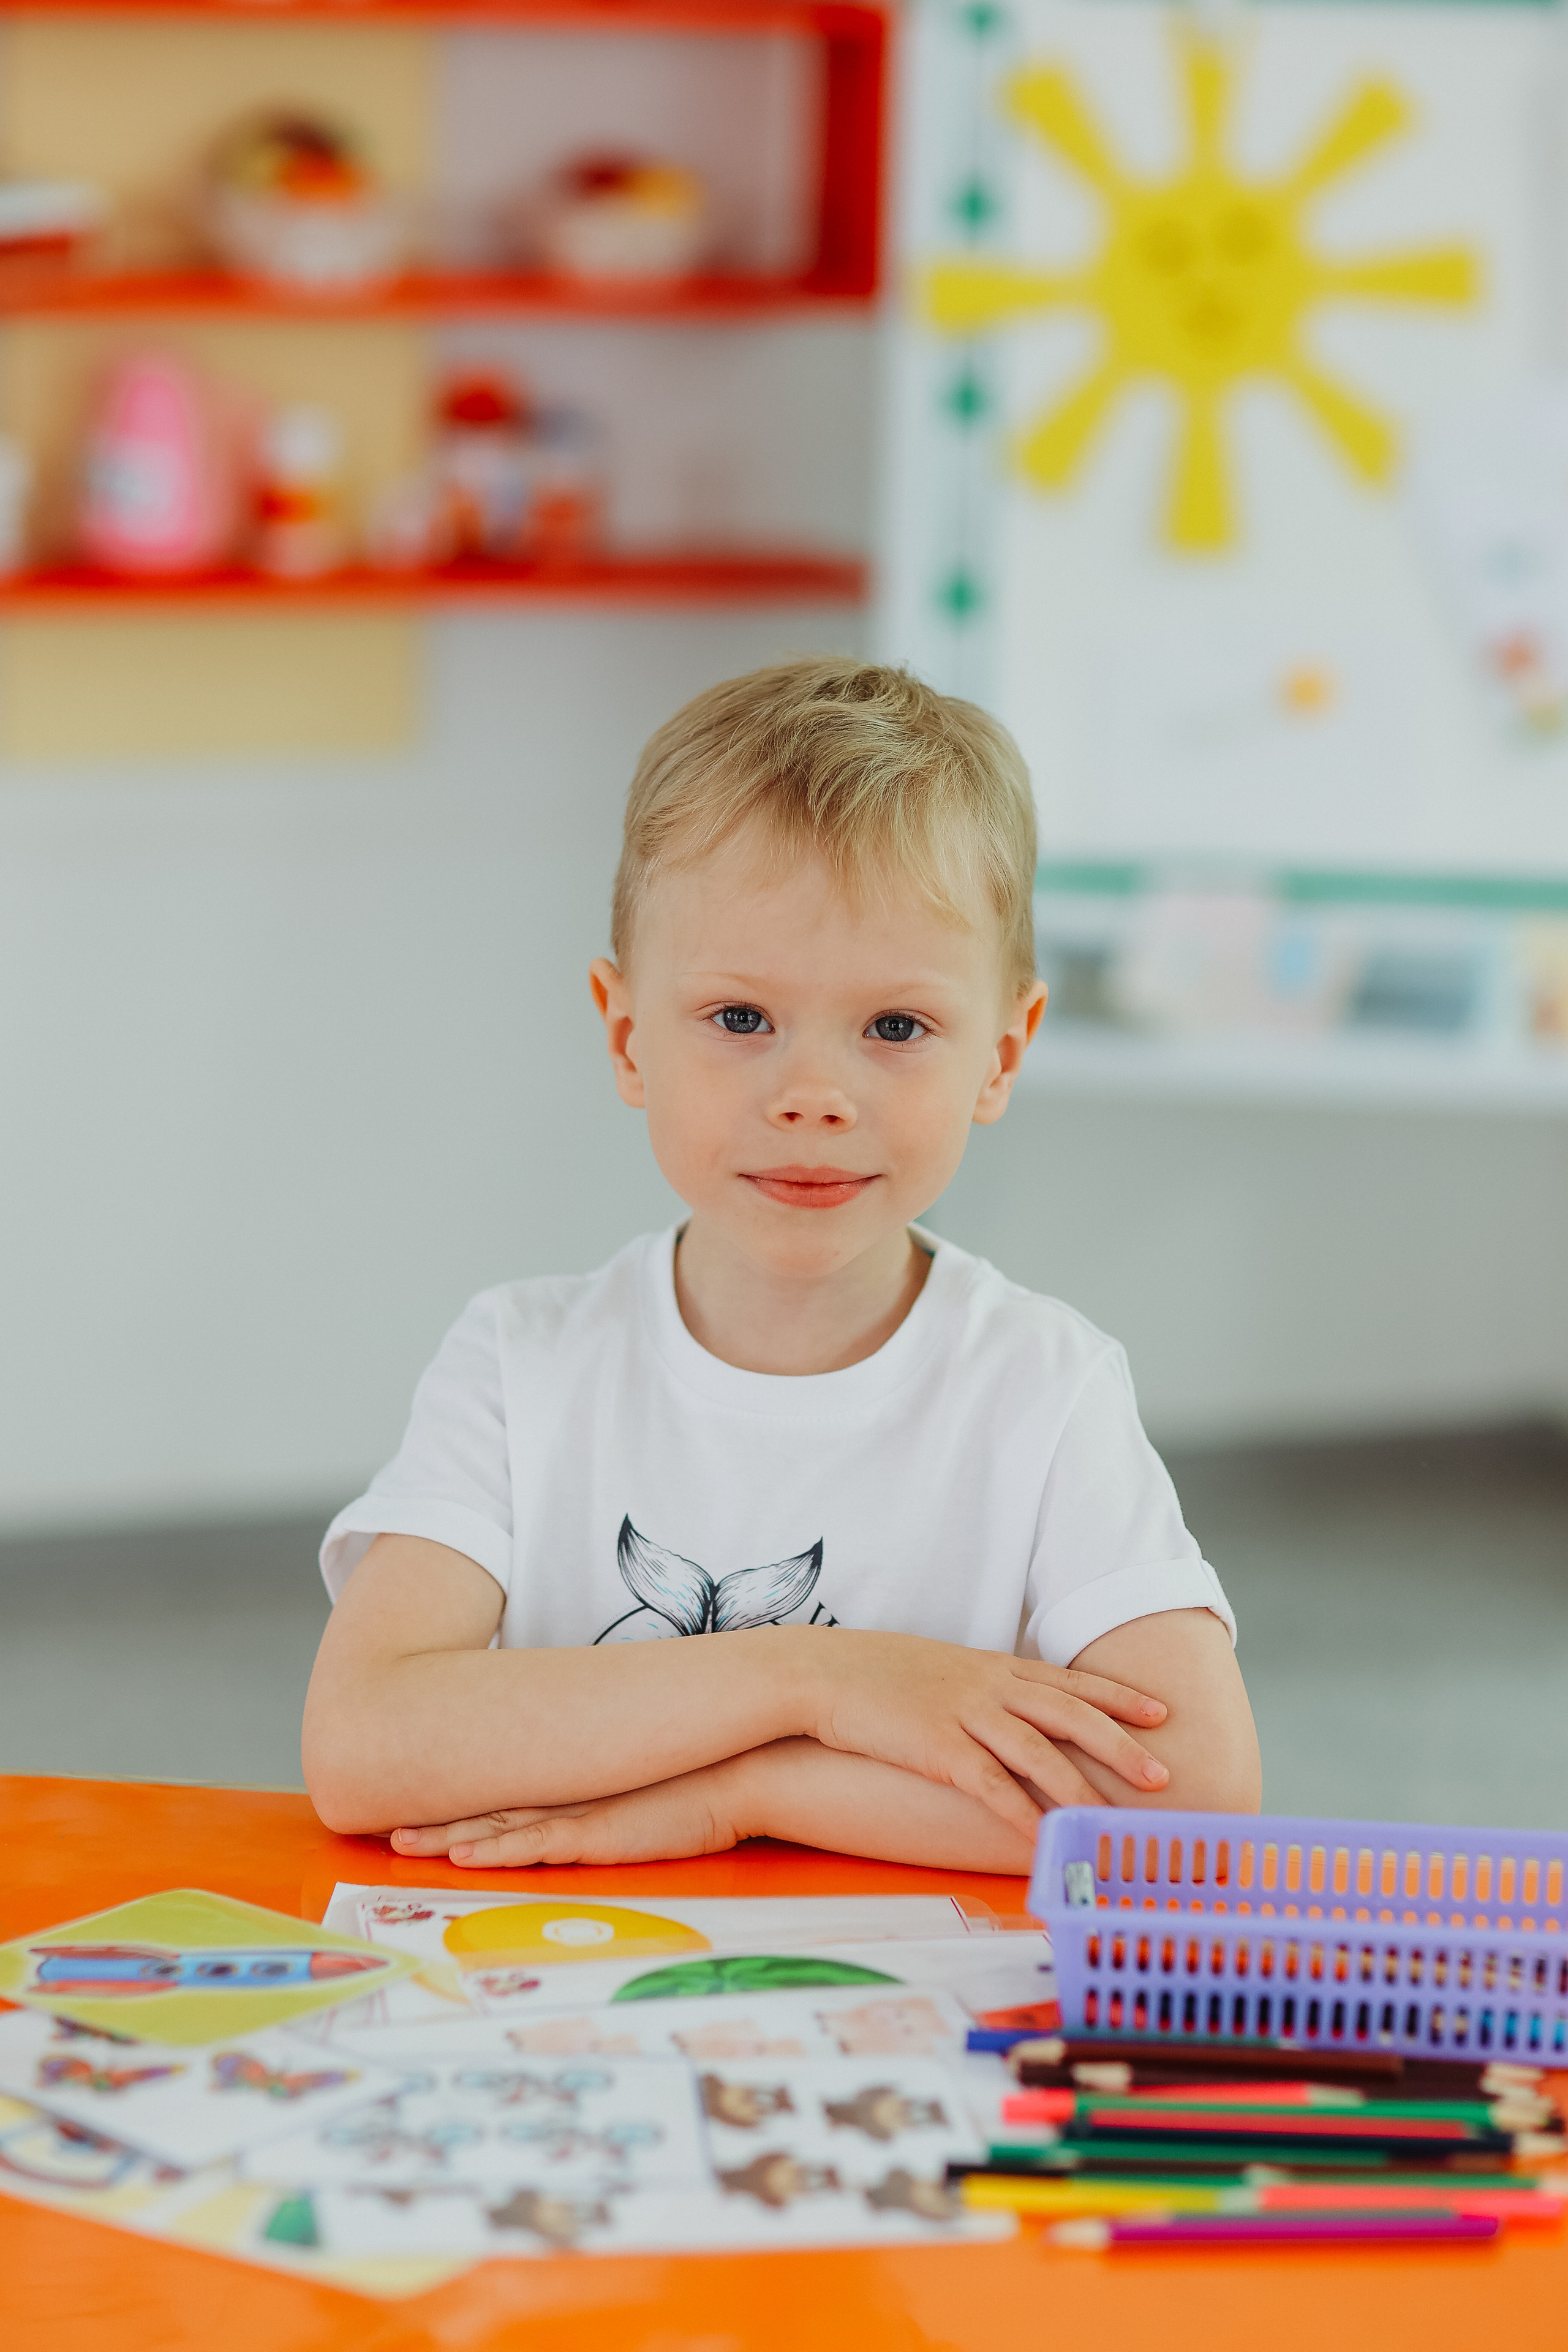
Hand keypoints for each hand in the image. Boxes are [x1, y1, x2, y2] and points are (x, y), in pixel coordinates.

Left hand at [389, 1755, 749, 1869]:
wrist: (743, 1773)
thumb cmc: (702, 1786)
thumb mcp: (646, 1797)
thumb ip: (616, 1802)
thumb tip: (603, 1811)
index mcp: (578, 1784)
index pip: (506, 1794)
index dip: (459, 1804)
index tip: (417, 1809)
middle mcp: (571, 1793)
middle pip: (488, 1807)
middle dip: (435, 1819)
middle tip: (384, 1827)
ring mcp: (581, 1811)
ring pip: (498, 1826)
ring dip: (447, 1837)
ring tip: (399, 1843)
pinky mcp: (598, 1833)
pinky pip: (535, 1845)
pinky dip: (495, 1851)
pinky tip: (460, 1857)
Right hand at [798, 1630, 1169, 1838]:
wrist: (819, 1672)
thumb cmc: (874, 1674)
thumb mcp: (938, 1669)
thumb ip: (978, 1687)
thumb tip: (1006, 1710)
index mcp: (991, 1666)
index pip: (1069, 1680)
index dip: (1118, 1697)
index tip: (1159, 1711)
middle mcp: (988, 1686)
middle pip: (1070, 1713)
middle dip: (1121, 1743)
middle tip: (1162, 1773)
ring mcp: (964, 1715)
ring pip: (1040, 1752)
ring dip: (1082, 1787)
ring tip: (1114, 1818)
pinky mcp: (937, 1747)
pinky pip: (990, 1786)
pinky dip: (1021, 1814)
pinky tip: (1044, 1839)